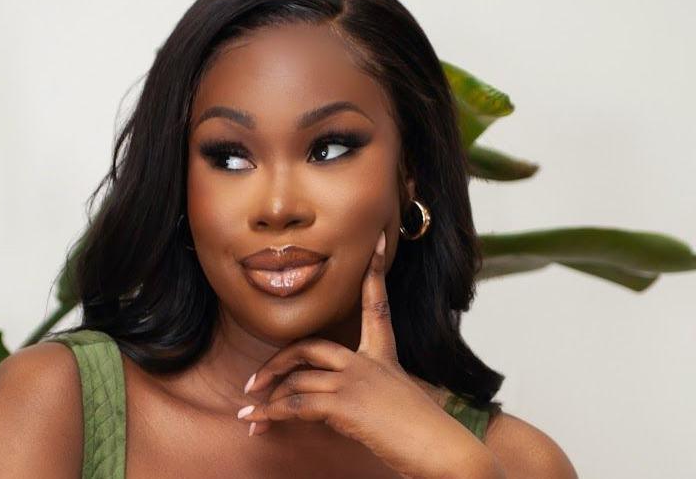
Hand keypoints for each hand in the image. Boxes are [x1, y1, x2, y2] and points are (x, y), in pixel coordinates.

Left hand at [235, 230, 496, 477]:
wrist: (445, 451)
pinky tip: (258, 423)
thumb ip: (373, 394)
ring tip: (250, 413)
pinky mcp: (347, 404)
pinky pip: (296, 403)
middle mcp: (368, 362)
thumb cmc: (427, 434)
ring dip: (269, 399)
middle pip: (311, 347)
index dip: (374, 273)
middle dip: (278, 362)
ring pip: (298, 379)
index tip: (376, 243)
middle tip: (256, 381)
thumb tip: (341, 406)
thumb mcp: (399, 404)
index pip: (376, 306)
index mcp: (385, 356)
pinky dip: (272, 413)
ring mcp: (357, 380)